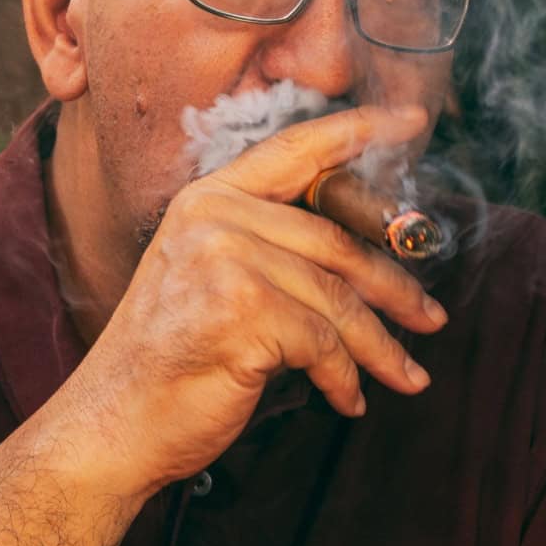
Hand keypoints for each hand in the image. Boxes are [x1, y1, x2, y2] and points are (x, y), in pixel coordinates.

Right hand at [50, 103, 447, 497]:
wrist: (115, 423)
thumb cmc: (168, 361)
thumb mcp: (210, 281)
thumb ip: (267, 250)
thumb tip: (360, 258)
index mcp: (208, 199)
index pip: (297, 150)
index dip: (359, 132)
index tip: (411, 121)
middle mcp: (216, 217)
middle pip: (337, 242)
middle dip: (395, 288)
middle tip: (430, 318)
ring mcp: (228, 260)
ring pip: (339, 299)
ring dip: (380, 346)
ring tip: (406, 374)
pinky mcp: (246, 311)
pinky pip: (324, 344)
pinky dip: (344, 379)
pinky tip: (347, 400)